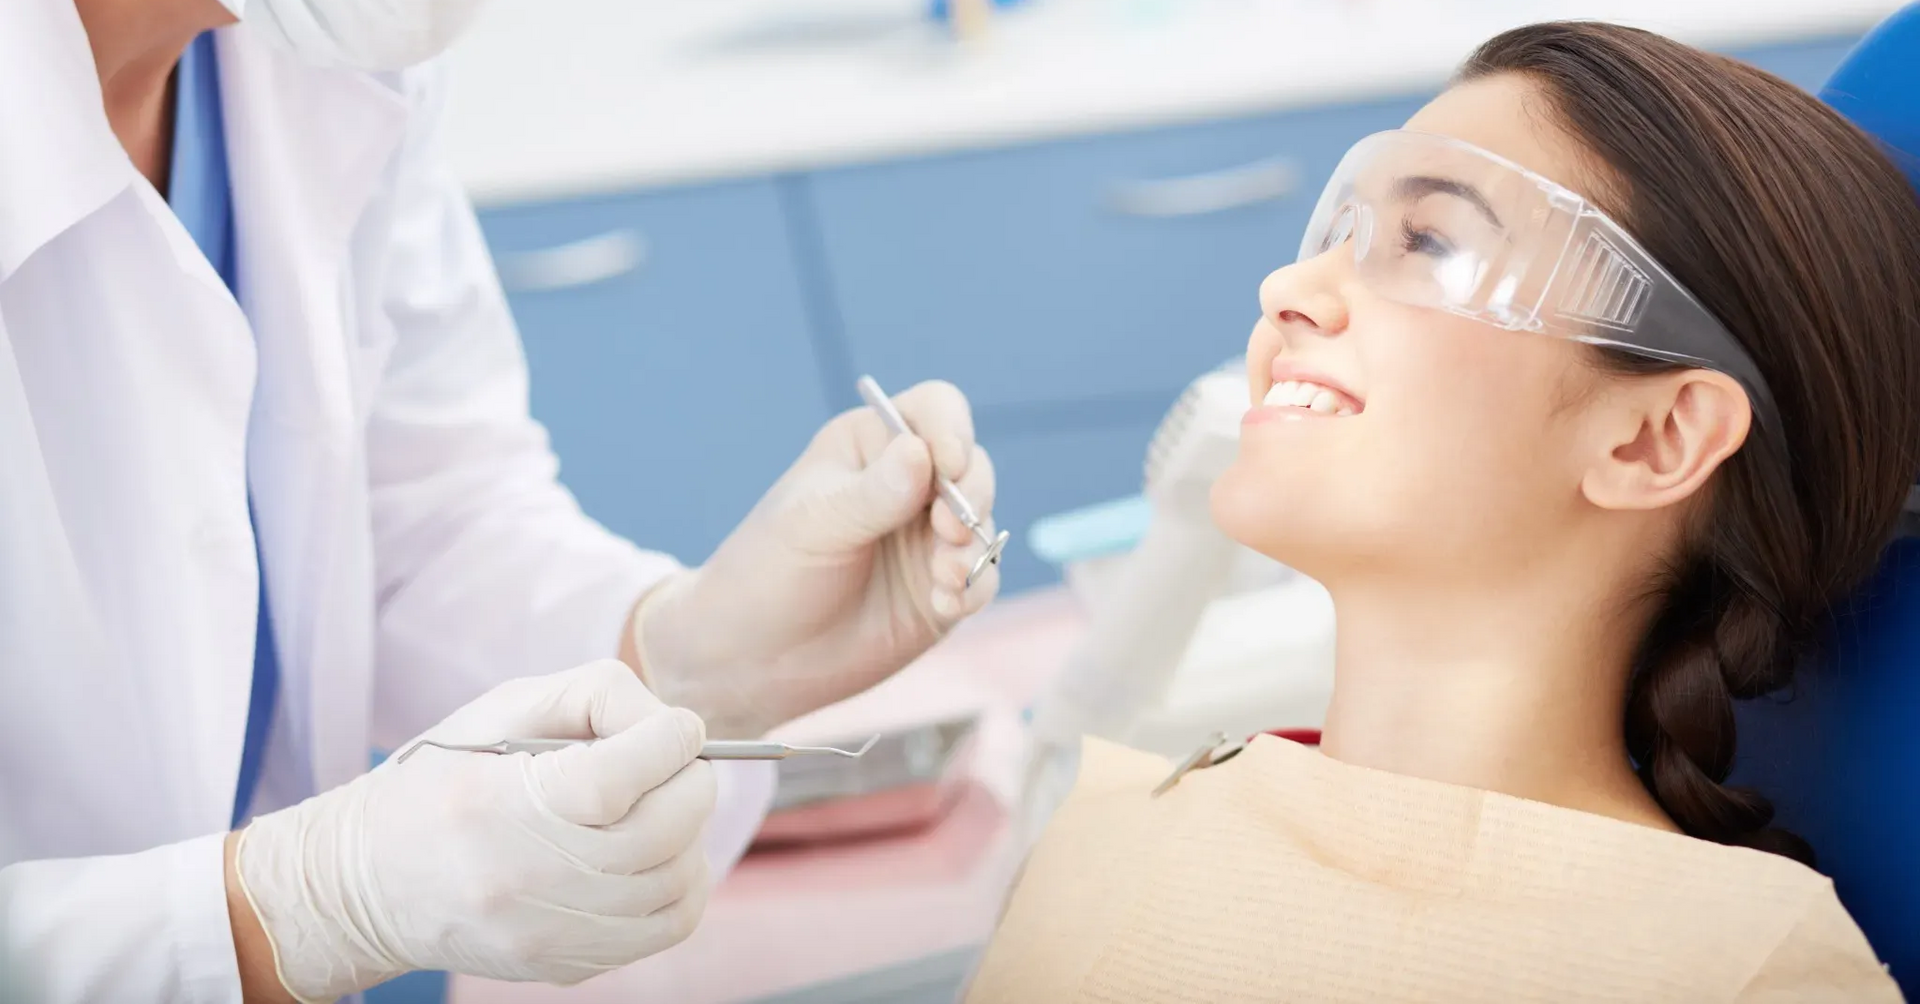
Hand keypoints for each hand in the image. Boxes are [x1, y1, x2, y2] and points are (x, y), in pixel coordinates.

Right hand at [232, 661, 714, 1000]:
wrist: (367, 886)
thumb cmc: (439, 782)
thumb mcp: (497, 712)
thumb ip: (591, 698)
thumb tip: (671, 725)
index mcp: (497, 805)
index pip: (616, 779)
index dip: (669, 742)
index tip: (679, 727)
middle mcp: (524, 878)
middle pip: (661, 830)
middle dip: (692, 782)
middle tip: (680, 762)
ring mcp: (549, 932)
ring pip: (676, 880)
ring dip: (691, 832)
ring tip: (665, 804)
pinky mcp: (568, 963)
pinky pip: (667, 927)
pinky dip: (683, 882)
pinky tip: (661, 854)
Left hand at [632, 380, 998, 736]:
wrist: (753, 659)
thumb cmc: (768, 573)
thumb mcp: (812, 525)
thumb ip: (871, 494)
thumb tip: (922, 454)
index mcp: (871, 446)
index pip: (934, 411)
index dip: (951, 431)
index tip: (948, 466)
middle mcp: (909, 485)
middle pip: (973, 465)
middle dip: (971, 495)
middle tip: (949, 528)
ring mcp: (928, 538)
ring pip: (983, 522)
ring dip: (974, 546)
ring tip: (944, 576)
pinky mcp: (941, 588)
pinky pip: (982, 577)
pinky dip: (973, 586)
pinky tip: (944, 604)